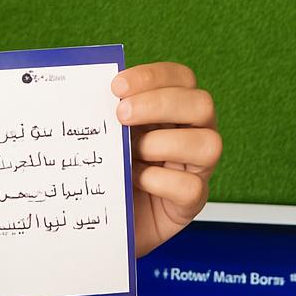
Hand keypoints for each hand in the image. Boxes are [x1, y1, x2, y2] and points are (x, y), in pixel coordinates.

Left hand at [111, 62, 221, 257]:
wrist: (98, 219)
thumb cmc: (104, 168)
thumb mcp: (104, 134)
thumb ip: (104, 112)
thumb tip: (85, 91)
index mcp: (172, 108)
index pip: (180, 78)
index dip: (153, 76)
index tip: (116, 86)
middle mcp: (192, 133)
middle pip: (201, 104)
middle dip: (159, 104)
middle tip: (120, 115)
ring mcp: (196, 169)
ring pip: (209, 144)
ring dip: (164, 144)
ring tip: (131, 153)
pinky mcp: (190, 202)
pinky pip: (191, 188)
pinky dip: (160, 181)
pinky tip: (136, 180)